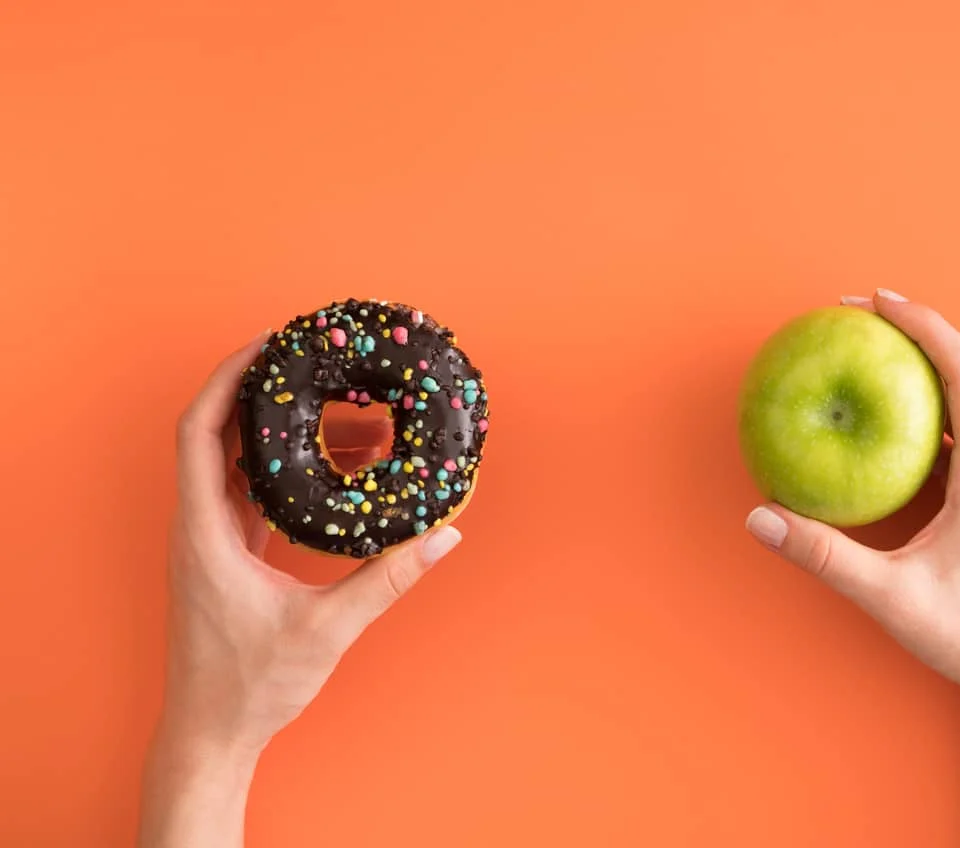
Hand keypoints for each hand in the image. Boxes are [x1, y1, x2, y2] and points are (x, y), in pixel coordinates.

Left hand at [140, 332, 461, 847]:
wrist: (210, 734)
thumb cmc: (249, 686)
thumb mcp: (327, 629)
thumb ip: (388, 580)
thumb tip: (443, 538)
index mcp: (205, 533)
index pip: (199, 431)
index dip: (228, 379)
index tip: (265, 344)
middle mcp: (198, 529)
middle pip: (213, 435)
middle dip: (254, 390)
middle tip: (302, 358)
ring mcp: (209, 545)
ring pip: (230, 465)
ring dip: (267, 430)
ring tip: (321, 404)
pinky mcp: (225, 560)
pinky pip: (244, 496)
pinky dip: (276, 470)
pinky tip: (319, 466)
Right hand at [745, 290, 959, 700]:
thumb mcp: (888, 595)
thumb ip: (823, 554)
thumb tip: (760, 518)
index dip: (923, 325)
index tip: (876, 301)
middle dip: (919, 330)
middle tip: (864, 312)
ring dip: (927, 361)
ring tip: (874, 348)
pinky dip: (928, 401)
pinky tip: (888, 413)